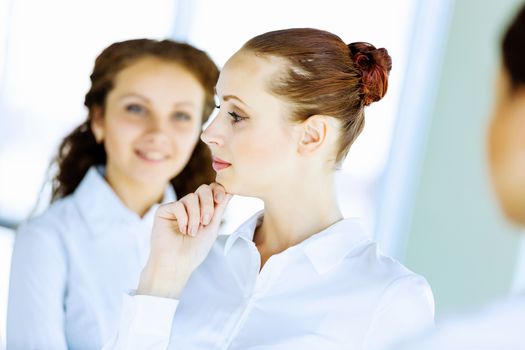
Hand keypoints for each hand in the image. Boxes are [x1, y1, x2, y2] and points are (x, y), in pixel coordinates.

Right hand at [137, 183, 231, 298]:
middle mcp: (189, 207)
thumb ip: (219, 209)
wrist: (177, 264)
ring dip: (195, 216)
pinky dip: (183, 219)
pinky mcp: (163, 211)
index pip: (211, 190)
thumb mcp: (212, 227)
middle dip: (208, 204)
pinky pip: (178, 205)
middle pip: (202, 189)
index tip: (221, 200)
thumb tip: (231, 191)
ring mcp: (176, 208)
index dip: (218, 190)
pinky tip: (182, 230)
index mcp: (202, 210)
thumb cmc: (194, 250)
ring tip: (192, 233)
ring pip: (191, 197)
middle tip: (206, 221)